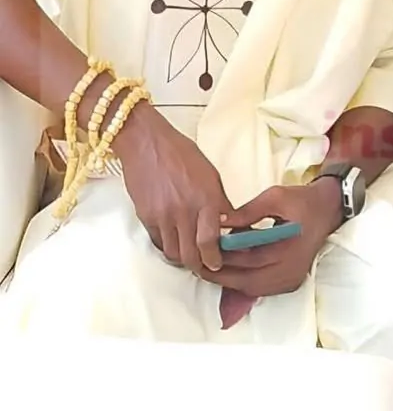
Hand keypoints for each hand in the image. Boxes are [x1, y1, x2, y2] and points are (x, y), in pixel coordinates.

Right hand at [114, 103, 233, 272]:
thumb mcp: (211, 175)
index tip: (218, 264)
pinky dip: (168, 246)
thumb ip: (219, 202)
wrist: (146, 144)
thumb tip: (229, 225)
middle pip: (191, 254)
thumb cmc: (183, 154)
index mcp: (205, 199)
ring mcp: (162, 216)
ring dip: (183, 258)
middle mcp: (184, 211)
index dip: (215, 258)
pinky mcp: (145, 217)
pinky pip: (158, 241)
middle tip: (206, 266)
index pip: (211, 240)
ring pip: (173, 252)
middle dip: (200, 265)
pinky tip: (175, 242)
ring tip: (191, 256)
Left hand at [202, 177, 342, 298]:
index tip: (205, 248)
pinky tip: (230, 270)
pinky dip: (242, 281)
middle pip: (247, 279)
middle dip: (220, 273)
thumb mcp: (275, 196)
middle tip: (199, 263)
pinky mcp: (289, 283)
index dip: (224, 255)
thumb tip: (218, 222)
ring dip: (229, 280)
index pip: (249, 258)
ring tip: (210, 266)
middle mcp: (292, 270)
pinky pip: (259, 289)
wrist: (328, 210)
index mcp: (291, 249)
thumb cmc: (302, 201)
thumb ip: (247, 211)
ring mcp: (291, 280)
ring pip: (251, 288)